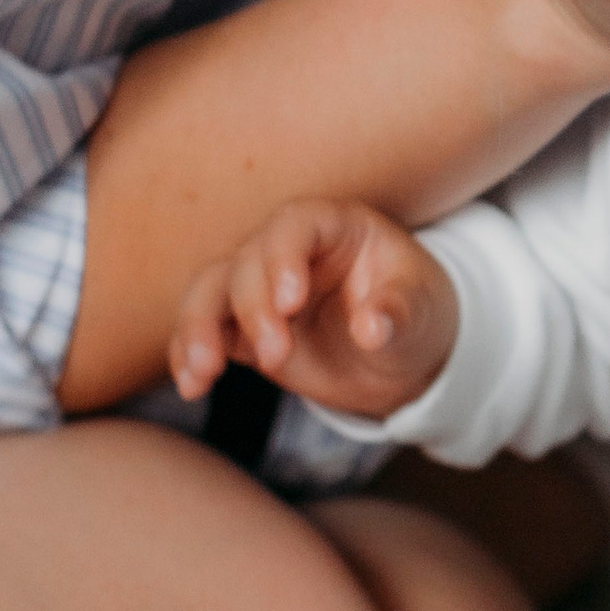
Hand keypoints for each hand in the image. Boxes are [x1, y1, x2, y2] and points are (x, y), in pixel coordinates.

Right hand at [169, 200, 458, 421]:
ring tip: (203, 373)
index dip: (284, 257)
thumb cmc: (414, 316)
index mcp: (335, 227)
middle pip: (247, 260)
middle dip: (253, 309)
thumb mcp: (421, 312)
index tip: (291, 302)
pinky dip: (189, 354)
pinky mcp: (241, 327)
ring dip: (198, 329)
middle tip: (278, 358)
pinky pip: (203, 330)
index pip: (295, 225)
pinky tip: (191, 385)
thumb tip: (373, 328)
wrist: (399, 356)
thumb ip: (398, 313)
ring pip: (210, 290)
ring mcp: (259, 286)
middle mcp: (288, 250)